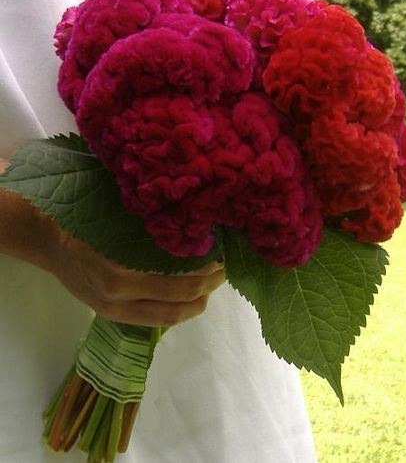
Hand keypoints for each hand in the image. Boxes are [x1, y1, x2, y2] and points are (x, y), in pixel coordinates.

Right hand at [0, 159, 224, 325]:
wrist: (49, 239)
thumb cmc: (88, 219)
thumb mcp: (121, 215)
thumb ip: (154, 226)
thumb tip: (196, 225)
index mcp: (122, 266)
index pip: (179, 278)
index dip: (207, 270)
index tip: (223, 254)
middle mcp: (119, 293)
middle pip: (179, 299)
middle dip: (209, 286)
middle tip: (225, 270)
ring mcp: (114, 308)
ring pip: (169, 316)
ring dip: (197, 302)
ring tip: (212, 286)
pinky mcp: (111, 316)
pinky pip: (154, 320)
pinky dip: (178, 310)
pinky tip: (191, 298)